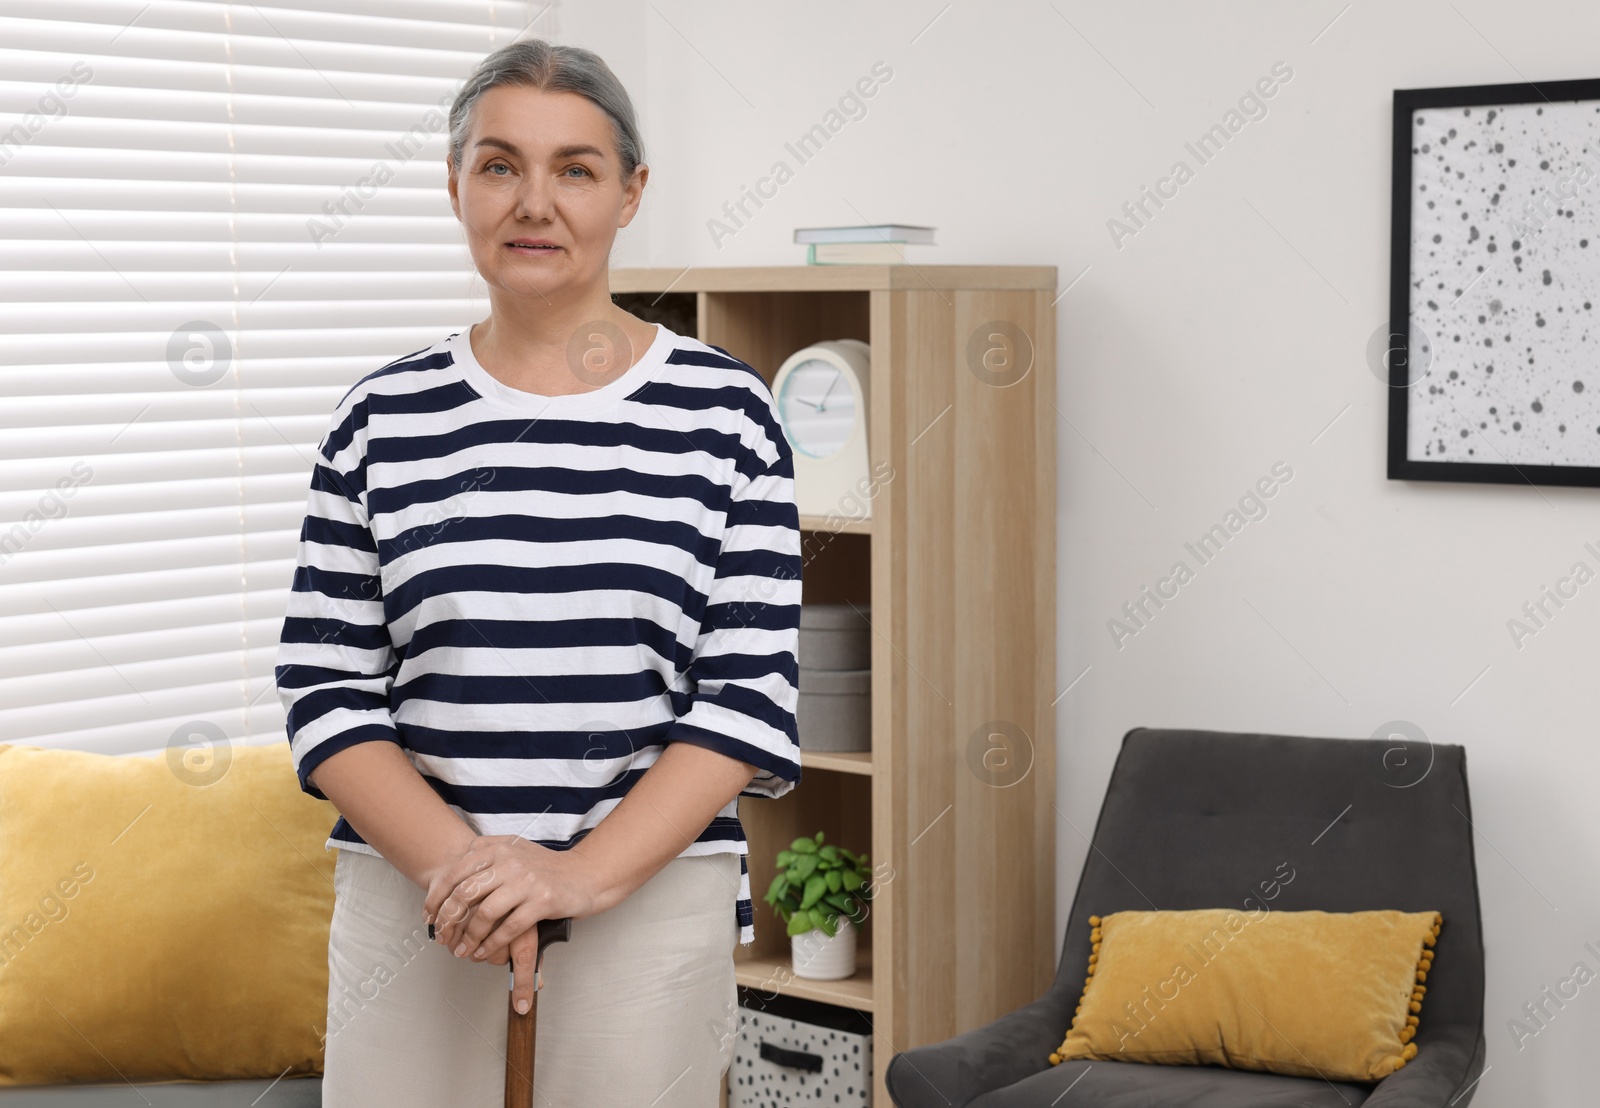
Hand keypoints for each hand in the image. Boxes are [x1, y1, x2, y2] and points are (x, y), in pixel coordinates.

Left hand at [421, 836, 601, 1008]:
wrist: (584, 876)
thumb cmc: (546, 868)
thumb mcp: (515, 849)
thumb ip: (487, 850)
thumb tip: (456, 861)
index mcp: (499, 847)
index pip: (455, 872)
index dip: (436, 897)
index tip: (428, 916)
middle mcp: (510, 861)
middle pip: (465, 893)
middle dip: (448, 920)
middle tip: (441, 937)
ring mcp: (527, 880)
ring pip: (485, 913)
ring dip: (468, 937)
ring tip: (462, 950)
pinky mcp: (542, 900)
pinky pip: (509, 927)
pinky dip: (492, 943)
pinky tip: (484, 951)